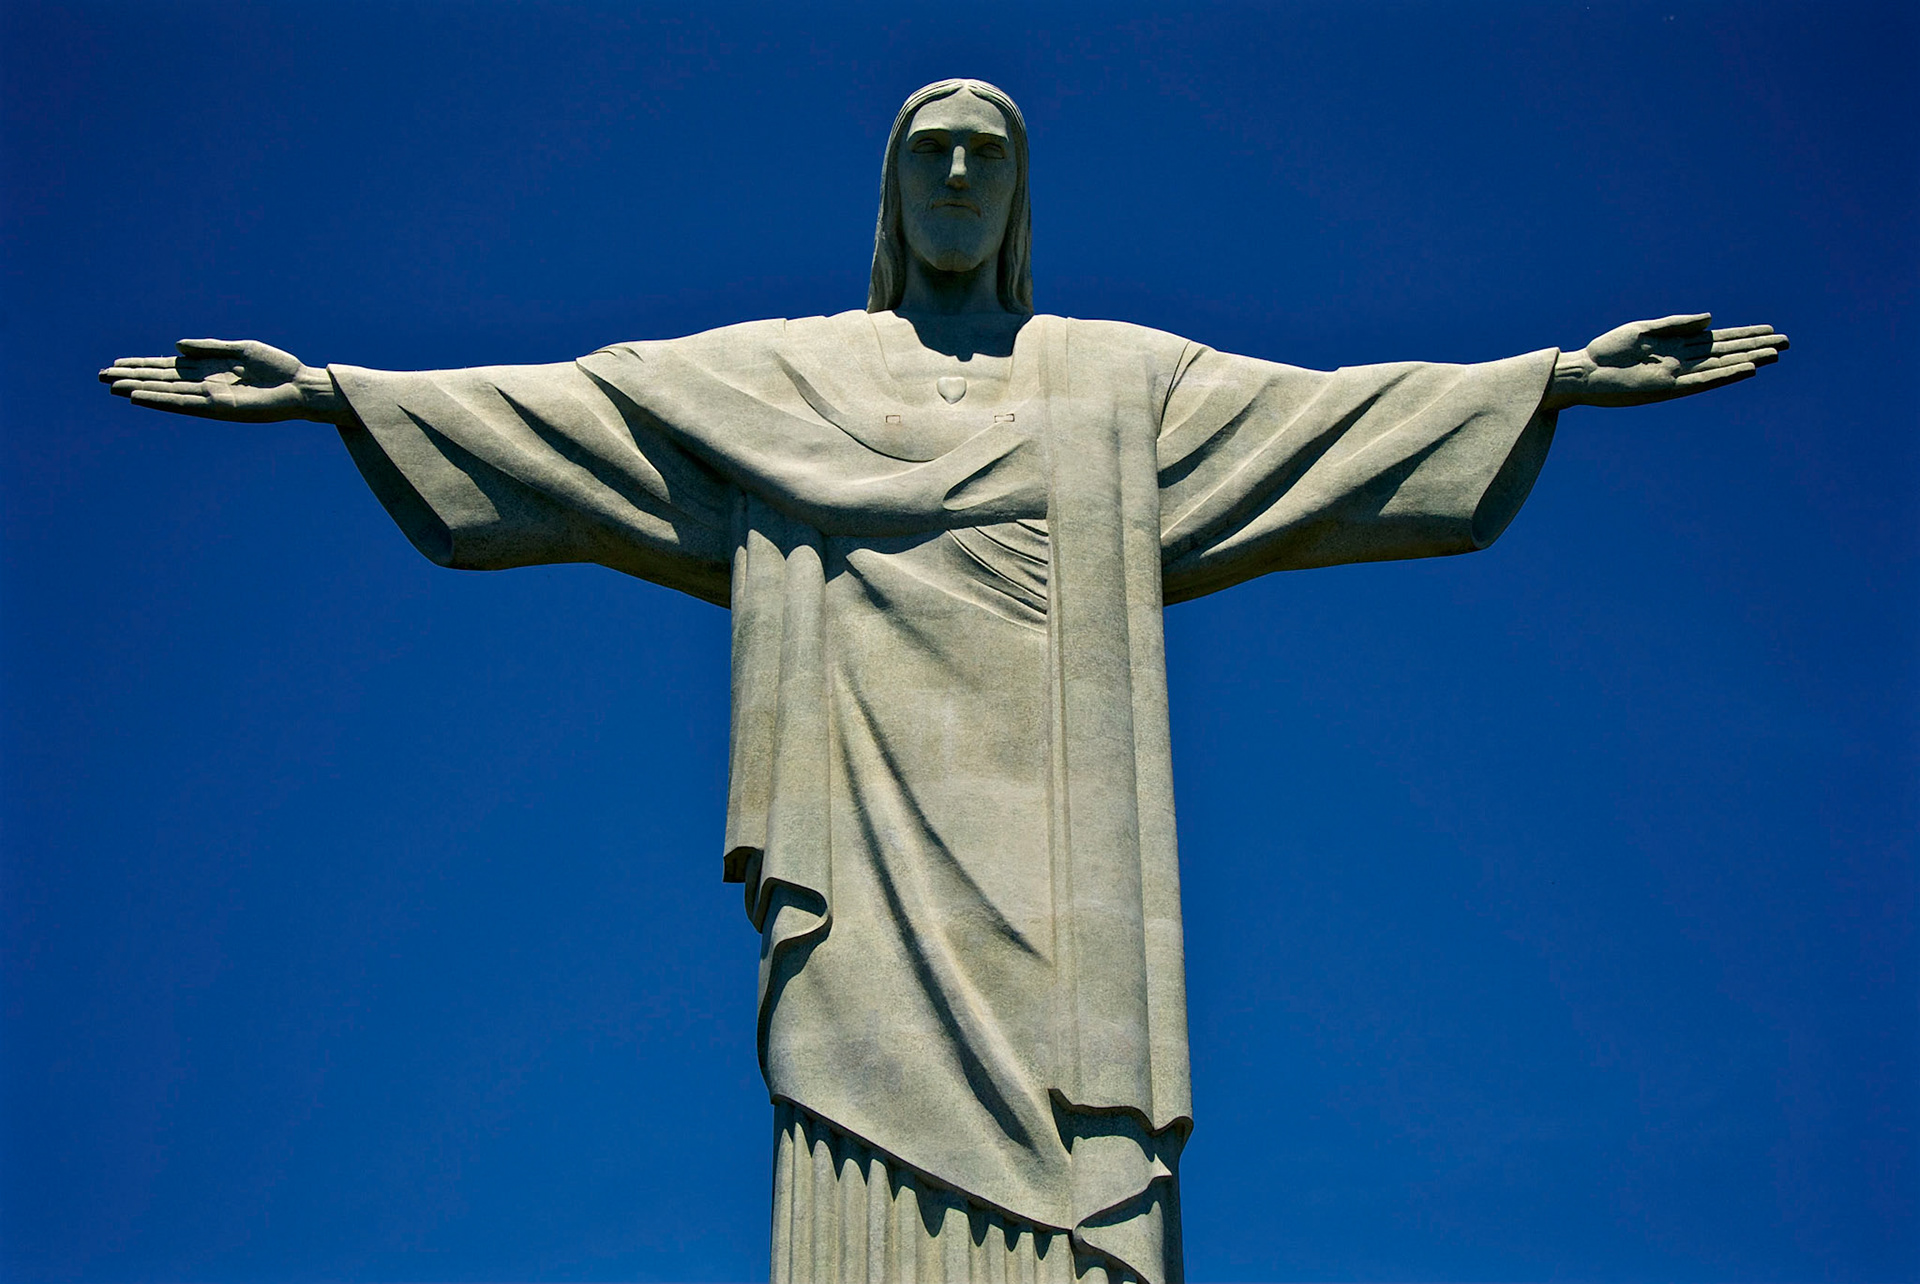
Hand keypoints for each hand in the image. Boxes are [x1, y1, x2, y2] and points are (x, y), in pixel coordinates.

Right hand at [98, 339, 347, 422]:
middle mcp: (205, 385)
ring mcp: (209, 398)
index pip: (168, 368)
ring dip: (139, 390)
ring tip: (113, 387)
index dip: (142, 366)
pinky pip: (183, 404)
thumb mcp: (241, 349)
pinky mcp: (218, 408)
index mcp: (209, 370)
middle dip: (133, 378)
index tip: (116, 364)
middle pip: (161, 380)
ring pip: (166, 393)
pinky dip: (161, 400)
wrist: (301, 386)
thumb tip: (176, 346)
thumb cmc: (278, 368)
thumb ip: (209, 347)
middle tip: (101, 377)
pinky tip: (140, 397)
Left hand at [1543, 314, 1788, 410]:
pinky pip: (1703, 381)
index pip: (1719, 338)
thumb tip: (1711, 319)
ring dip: (1748, 360)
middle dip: (1755, 346)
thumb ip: (1677, 323)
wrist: (1584, 372)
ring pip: (1721, 366)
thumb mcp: (1643, 329)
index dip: (1744, 334)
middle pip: (1727, 351)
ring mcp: (1678, 374)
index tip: (1770, 329)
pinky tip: (1746, 369)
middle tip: (1786, 342)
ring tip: (1775, 355)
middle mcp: (1682, 360)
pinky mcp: (1668, 387)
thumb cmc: (1608, 350)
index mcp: (1676, 344)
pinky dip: (1725, 375)